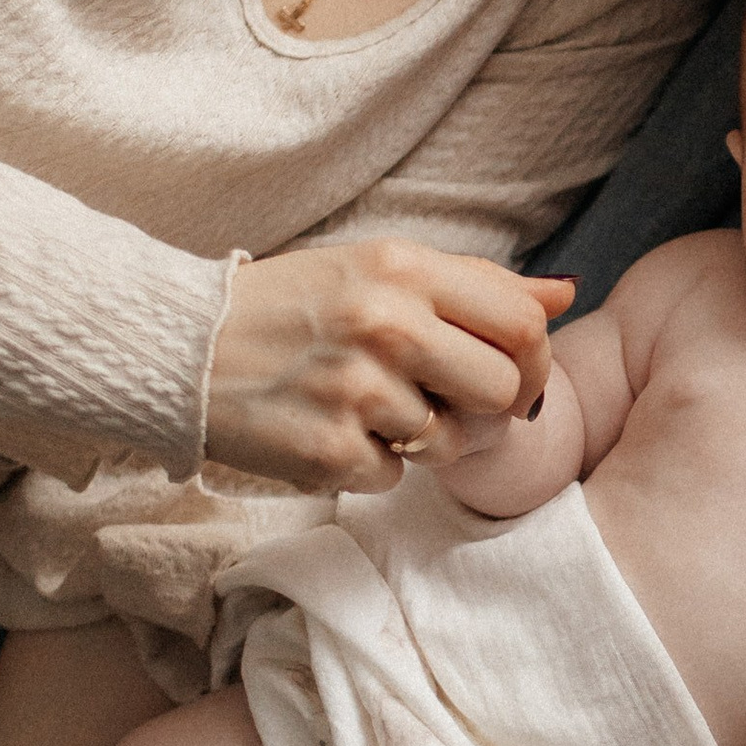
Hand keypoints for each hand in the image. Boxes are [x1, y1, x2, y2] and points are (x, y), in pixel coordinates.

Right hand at [205, 241, 572, 491]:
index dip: (536, 361)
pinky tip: (332, 431)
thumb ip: (476, 286)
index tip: (516, 378)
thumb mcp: (381, 270)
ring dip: (424, 439)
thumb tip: (565, 293)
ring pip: (452, 443)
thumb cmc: (295, 307)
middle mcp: (384, 323)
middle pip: (503, 391)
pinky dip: (372, 465)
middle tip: (442, 402)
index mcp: (402, 268)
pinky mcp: (327, 451)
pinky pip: (394, 477)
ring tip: (371, 409)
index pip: (523, 323)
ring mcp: (354, 390)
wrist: (180, 346)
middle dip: (485, 408)